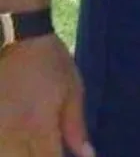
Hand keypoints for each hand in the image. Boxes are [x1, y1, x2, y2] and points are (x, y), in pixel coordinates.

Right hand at [0, 35, 94, 156]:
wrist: (21, 38)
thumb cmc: (52, 62)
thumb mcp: (73, 89)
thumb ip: (76, 126)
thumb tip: (88, 154)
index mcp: (40, 127)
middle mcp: (13, 134)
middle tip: (47, 149)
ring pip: (7, 155)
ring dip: (21, 153)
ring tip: (34, 145)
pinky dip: (8, 146)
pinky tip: (18, 142)